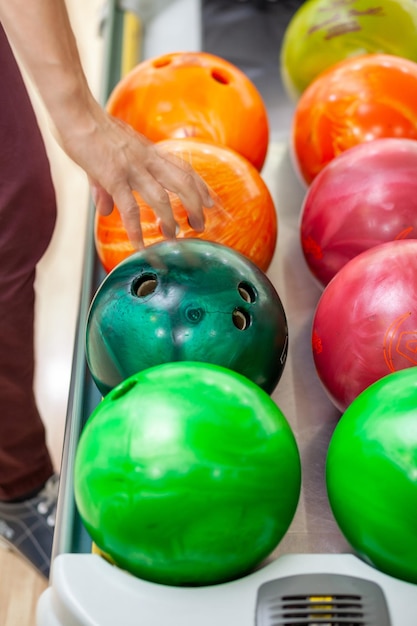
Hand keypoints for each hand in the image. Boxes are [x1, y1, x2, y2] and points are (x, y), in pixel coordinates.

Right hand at [59, 108, 213, 248]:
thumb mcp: (105, 158)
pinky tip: (139, 245)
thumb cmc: (88, 128)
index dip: (200, 186)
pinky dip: (136, 228)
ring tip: (174, 237)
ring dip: (170, 219)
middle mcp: (146, 159)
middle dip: (196, 205)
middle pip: (183, 183)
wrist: (75, 110)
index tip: (210, 201)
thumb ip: (106, 187)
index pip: (184, 168)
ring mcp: (132, 168)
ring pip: (162, 197)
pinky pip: (129, 208)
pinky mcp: (113, 176)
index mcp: (148, 152)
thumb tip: (107, 209)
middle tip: (201, 225)